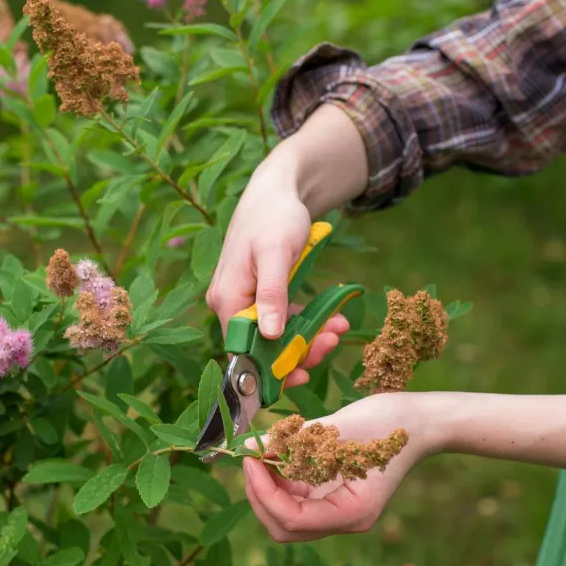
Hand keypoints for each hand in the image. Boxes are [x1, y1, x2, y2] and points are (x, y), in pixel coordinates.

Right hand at [205, 153, 347, 388]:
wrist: (278, 189)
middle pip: (261, 346)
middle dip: (298, 351)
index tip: (301, 375)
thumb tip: (270, 335)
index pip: (243, 348)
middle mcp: (230, 303)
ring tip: (338, 328)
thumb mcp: (276, 253)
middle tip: (331, 342)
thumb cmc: (274, 216)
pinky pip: (282, 320)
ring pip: (275, 336)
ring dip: (307, 337)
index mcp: (226, 298)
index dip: (269, 367)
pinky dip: (306, 323)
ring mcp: (246, 300)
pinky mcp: (261, 295)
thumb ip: (272, 294)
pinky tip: (332, 317)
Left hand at [242, 392, 435, 542]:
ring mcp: (340, 513)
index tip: (250, 459)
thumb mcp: (337, 426)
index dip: (263, 491)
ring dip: (268, 489)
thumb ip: (292, 441)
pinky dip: (281, 483)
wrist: (421, 421)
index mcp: (353, 512)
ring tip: (261, 455)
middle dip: (260, 495)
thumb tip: (250, 446)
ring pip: (287, 518)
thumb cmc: (389, 420)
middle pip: (285, 528)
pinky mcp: (335, 500)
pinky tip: (278, 456)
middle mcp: (346, 521)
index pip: (291, 519)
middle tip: (250, 458)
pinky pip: (298, 502)